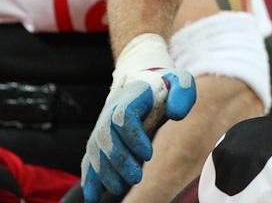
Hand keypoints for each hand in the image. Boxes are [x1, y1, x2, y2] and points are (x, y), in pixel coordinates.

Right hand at [80, 35, 196, 201]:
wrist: (145, 83)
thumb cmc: (167, 85)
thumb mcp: (181, 81)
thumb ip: (182, 93)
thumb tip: (175, 114)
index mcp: (131, 96)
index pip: (123, 116)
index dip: (132, 137)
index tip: (149, 154)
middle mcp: (111, 111)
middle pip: (105, 137)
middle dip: (119, 161)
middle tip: (136, 178)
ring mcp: (103, 125)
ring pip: (95, 150)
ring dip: (105, 172)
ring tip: (120, 187)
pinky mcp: (101, 140)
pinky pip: (89, 159)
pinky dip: (89, 178)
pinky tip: (92, 197)